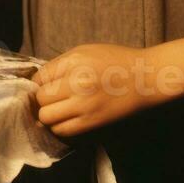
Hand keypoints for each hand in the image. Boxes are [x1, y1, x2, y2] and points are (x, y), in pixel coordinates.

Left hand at [32, 43, 158, 137]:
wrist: (145, 78)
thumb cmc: (115, 61)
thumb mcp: (85, 52)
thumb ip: (61, 65)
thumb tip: (39, 82)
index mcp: (74, 62)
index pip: (39, 78)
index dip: (38, 84)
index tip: (45, 87)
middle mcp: (76, 82)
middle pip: (40, 99)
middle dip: (42, 100)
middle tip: (51, 100)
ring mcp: (84, 104)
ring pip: (47, 118)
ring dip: (49, 115)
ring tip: (58, 111)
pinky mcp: (92, 122)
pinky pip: (62, 131)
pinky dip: (60, 127)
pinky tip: (67, 120)